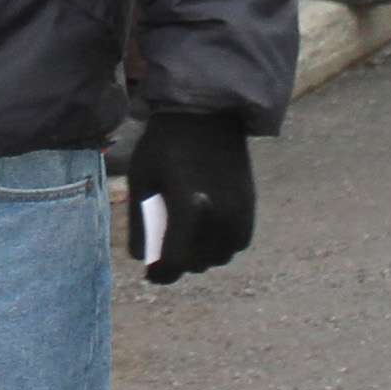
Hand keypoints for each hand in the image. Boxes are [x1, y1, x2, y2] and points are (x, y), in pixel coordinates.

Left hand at [120, 111, 253, 284]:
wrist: (206, 114)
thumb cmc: (165, 144)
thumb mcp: (142, 179)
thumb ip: (140, 222)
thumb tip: (140, 258)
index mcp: (189, 206)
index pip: (177, 260)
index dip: (162, 274)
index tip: (151, 275)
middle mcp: (219, 214)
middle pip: (199, 262)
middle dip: (179, 263)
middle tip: (164, 255)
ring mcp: (239, 211)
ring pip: (220, 256)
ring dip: (202, 256)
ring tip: (185, 242)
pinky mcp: (250, 205)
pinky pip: (238, 243)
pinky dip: (222, 245)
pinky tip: (206, 232)